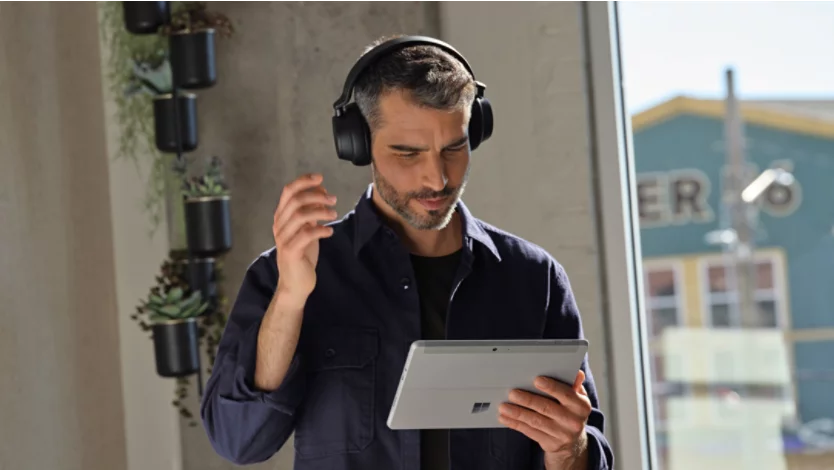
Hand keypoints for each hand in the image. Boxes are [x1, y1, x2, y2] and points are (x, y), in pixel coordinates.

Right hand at [273, 173, 337, 306]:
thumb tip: (321, 190)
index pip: (288, 191)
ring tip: (334, 215)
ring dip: (320, 212)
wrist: (295, 283)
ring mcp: (283, 238)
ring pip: (300, 215)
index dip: (303, 181)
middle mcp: (279, 225)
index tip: (320, 178)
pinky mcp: (291, 251)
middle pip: (295, 200)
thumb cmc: (302, 254)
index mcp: (281, 217)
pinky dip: (320, 229)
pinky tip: (329, 232)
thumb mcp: (306, 228)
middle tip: (333, 200)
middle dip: (316, 196)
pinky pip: (306, 234)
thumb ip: (311, 210)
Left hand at [498, 370, 591, 468]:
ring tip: (503, 406)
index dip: (551, 387)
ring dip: (517, 413)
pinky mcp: (550, 444)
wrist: (573, 442)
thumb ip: (574, 385)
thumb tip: (577, 373)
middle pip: (547, 408)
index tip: (536, 380)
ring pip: (536, 421)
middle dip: (527, 400)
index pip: (566, 395)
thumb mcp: (577, 398)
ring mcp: (562, 434)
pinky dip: (515, 424)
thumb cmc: (571, 412)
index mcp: (581, 406)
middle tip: (512, 393)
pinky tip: (505, 418)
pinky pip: (530, 432)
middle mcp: (573, 421)